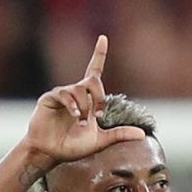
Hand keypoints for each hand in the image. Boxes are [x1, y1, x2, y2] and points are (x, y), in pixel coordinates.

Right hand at [23, 35, 145, 165]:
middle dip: (99, 96)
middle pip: (93, 80)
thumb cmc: (72, 146)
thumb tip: (142, 135)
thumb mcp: (100, 140)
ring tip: (80, 122)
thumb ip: (119, 135)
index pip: (94, 71)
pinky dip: (73, 105)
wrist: (51, 153)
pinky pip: (65, 94)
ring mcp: (62, 94)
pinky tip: (75, 116)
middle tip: (98, 115)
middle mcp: (76, 92)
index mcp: (88, 98)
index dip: (99, 54)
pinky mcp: (50, 98)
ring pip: (80, 89)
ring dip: (85, 107)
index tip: (103, 38)